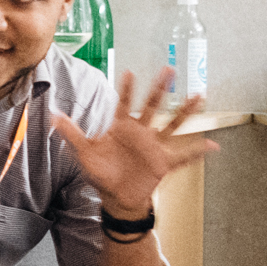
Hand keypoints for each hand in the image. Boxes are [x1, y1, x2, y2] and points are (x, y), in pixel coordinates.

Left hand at [49, 67, 217, 217]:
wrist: (116, 197)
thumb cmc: (101, 172)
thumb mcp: (84, 153)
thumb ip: (71, 133)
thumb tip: (52, 115)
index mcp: (121, 127)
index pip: (124, 103)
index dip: (126, 89)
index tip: (129, 72)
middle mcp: (140, 133)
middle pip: (152, 106)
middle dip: (159, 88)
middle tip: (168, 68)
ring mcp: (154, 146)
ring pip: (172, 124)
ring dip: (185, 111)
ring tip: (199, 95)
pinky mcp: (163, 162)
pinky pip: (184, 156)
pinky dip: (198, 152)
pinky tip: (214, 146)